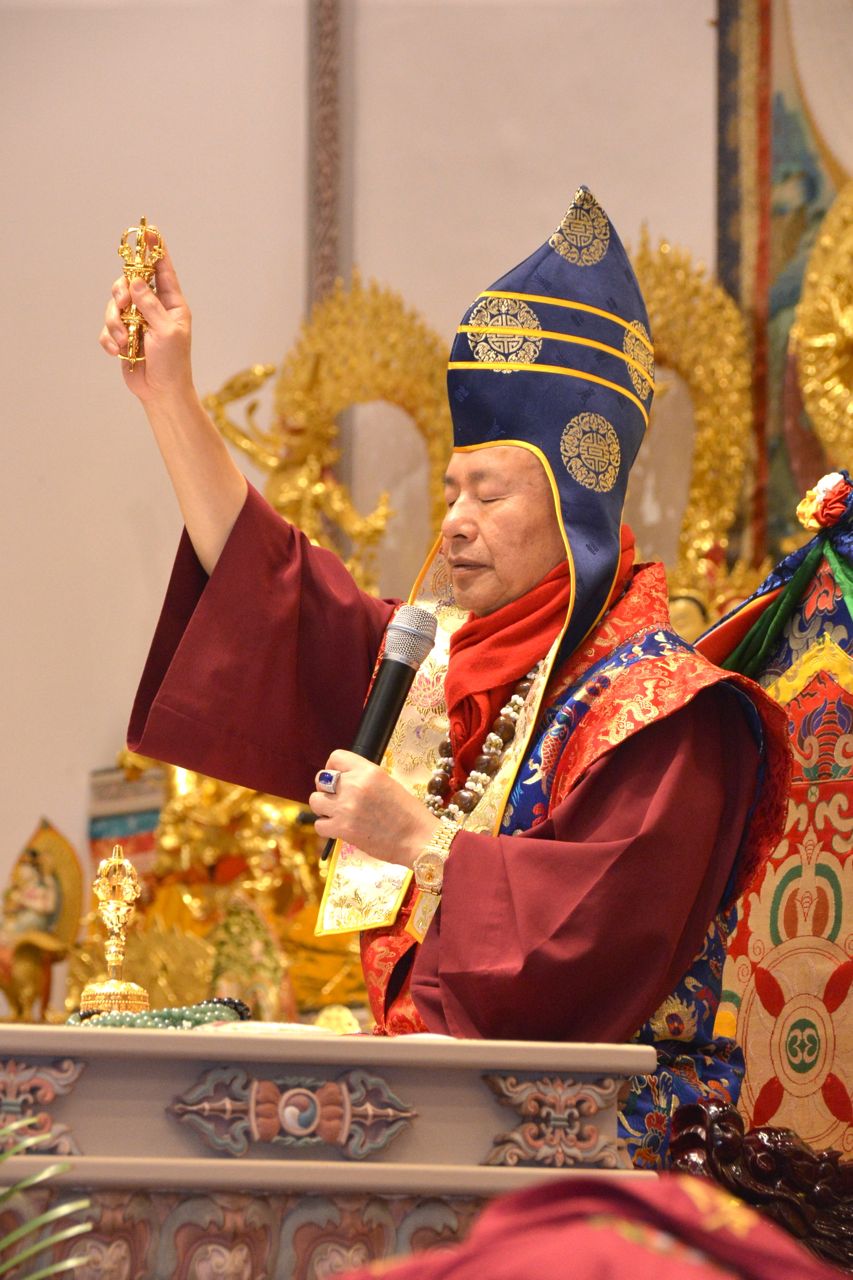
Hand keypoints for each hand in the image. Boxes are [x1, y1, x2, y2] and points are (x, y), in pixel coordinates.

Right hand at [99, 241, 193, 404]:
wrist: (161, 392)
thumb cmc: (173, 363)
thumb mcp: (167, 332)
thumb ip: (151, 305)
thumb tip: (135, 281)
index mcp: (171, 304)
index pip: (162, 270)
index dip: (155, 251)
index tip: (149, 231)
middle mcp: (153, 308)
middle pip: (129, 283)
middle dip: (122, 294)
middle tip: (124, 307)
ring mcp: (136, 321)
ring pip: (114, 305)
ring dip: (114, 322)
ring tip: (124, 340)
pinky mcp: (122, 336)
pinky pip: (107, 327)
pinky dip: (109, 338)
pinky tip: (118, 351)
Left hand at [309, 751, 440, 867]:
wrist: (418, 838)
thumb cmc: (408, 814)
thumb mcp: (388, 784)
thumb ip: (364, 779)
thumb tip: (343, 781)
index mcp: (368, 771)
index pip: (336, 758)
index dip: (333, 768)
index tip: (337, 777)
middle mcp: (354, 785)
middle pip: (321, 779)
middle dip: (326, 789)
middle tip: (338, 799)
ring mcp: (346, 807)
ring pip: (315, 801)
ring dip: (323, 807)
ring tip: (336, 813)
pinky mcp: (342, 828)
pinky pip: (319, 824)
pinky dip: (326, 827)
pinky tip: (338, 828)